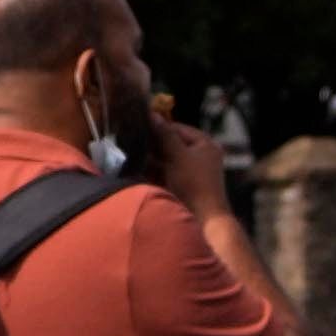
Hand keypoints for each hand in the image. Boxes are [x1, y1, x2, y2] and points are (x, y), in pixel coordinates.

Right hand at [91, 51, 225, 210]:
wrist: (203, 220)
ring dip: (150, 159)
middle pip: (171, 144)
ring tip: (130, 155)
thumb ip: (165, 135)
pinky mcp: (181, 187)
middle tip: (131, 141)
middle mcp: (199, 156)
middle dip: (152, 145)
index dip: (158, 127)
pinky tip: (137, 170)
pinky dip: (152, 172)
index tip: (138, 126)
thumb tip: (152, 114)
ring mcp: (190, 173)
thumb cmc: (194, 183)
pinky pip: (164, 174)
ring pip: (165, 160)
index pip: (177, 128)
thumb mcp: (179, 155)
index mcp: (205, 144)